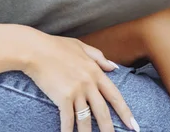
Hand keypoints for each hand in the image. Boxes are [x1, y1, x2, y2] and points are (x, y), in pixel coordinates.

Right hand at [23, 30, 138, 131]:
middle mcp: (89, 82)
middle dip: (110, 130)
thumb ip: (99, 57)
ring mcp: (76, 91)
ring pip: (86, 120)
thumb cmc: (57, 46)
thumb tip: (114, 66)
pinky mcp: (63, 98)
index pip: (115, 95)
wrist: (36, 49)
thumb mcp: (81, 46)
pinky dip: (69, 131)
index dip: (125, 112)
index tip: (133, 125)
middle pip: (103, 112)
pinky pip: (68, 120)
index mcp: (95, 71)